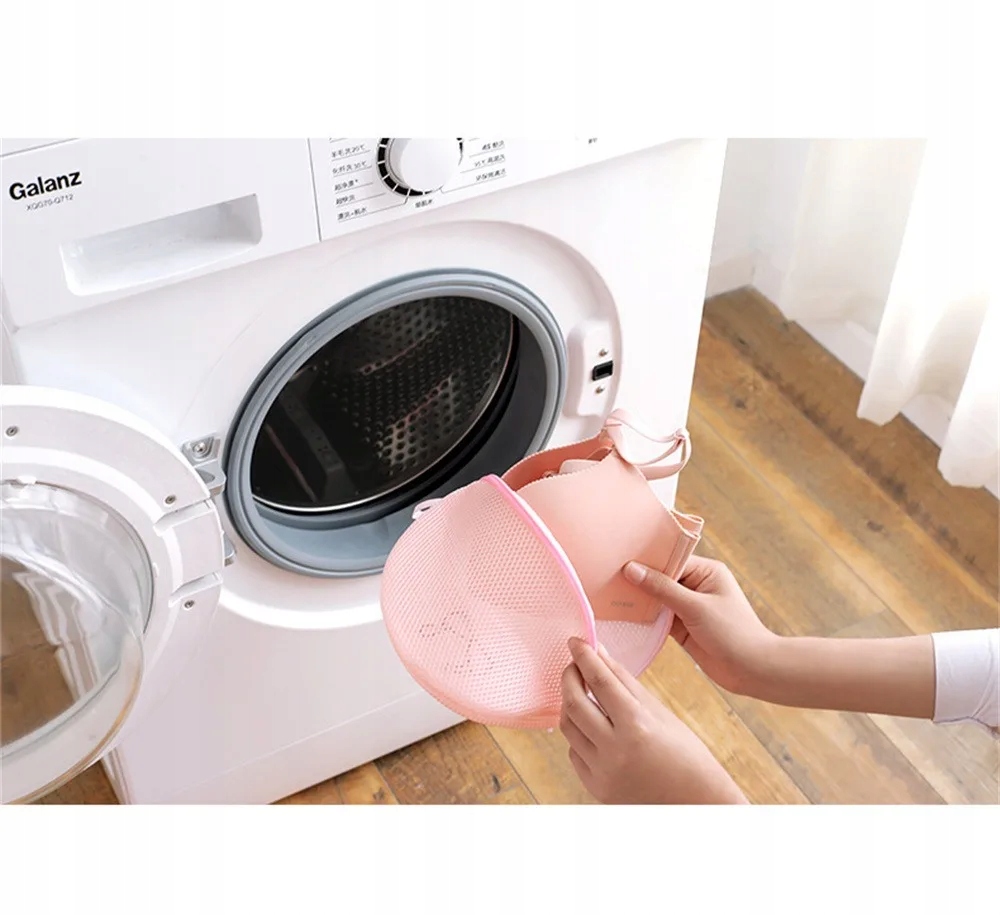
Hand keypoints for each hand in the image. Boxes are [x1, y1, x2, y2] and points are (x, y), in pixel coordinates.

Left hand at [559, 637, 746, 803]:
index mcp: (637, 725)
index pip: (599, 680)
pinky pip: (574, 752)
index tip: (575, 641)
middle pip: (574, 702)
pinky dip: (578, 734)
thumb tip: (599, 652)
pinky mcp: (596, 788)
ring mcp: (603, 772)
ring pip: (568, 728)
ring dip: (570, 704)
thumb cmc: (686, 753)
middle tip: (574, 665)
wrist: (696, 804)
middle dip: (569, 677)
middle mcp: (616, 750)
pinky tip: (592, 726)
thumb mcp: (659, 711)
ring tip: (582, 692)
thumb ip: (625, 681)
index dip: (583, 656)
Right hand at [623, 556, 778, 697]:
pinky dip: (644, 617)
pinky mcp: (682, 627)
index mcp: (706, 571)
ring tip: (609, 592)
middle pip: (661, 577)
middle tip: (607, 574)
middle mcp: (697, 585)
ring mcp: (688, 607)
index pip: (670, 559)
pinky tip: (622, 614)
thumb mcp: (695, 607)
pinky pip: (658, 617)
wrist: (752, 671)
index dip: (646, 559)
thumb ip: (662, 588)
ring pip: (657, 598)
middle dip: (638, 578)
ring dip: (639, 598)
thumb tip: (631, 569)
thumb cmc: (732, 633)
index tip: (619, 557)